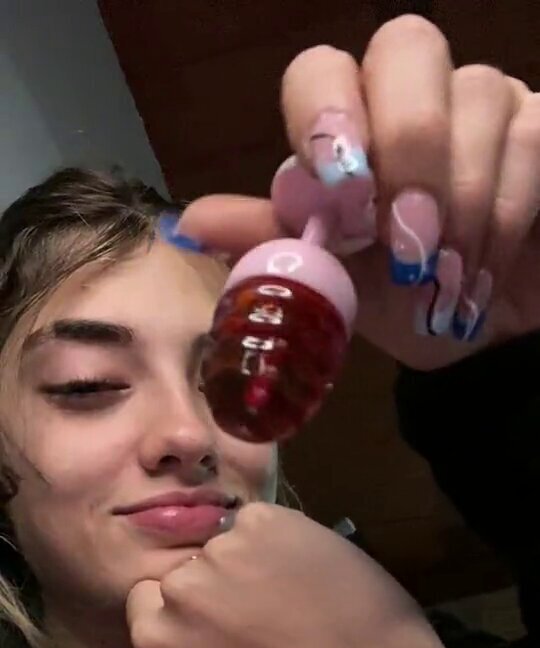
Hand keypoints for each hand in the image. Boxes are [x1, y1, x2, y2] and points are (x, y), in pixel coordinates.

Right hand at [126, 504, 438, 647]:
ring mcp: (221, 547)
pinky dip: (279, 537)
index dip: (180, 608)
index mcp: (157, 637)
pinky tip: (307, 562)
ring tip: (292, 583)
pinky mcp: (261, 518)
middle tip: (260, 605)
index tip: (214, 619)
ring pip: (226, 543)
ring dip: (250, 559)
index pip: (146, 600)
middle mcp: (179, 587)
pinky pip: (260, 521)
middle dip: (215, 585)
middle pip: (187, 570)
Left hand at [179, 15, 539, 370]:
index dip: (330, 117)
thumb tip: (189, 223)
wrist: (482, 339)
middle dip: (407, 146)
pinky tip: (481, 275)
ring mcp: (482, 100)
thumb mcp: (334, 284)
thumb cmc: (403, 305)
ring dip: (461, 204)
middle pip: (407, 45)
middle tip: (406, 236)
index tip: (343, 197)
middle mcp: (411, 93)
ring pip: (478, 96)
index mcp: (348, 126)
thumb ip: (272, 245)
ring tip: (445, 283)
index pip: (322, 70)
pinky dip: (505, 216)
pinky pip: (531, 137)